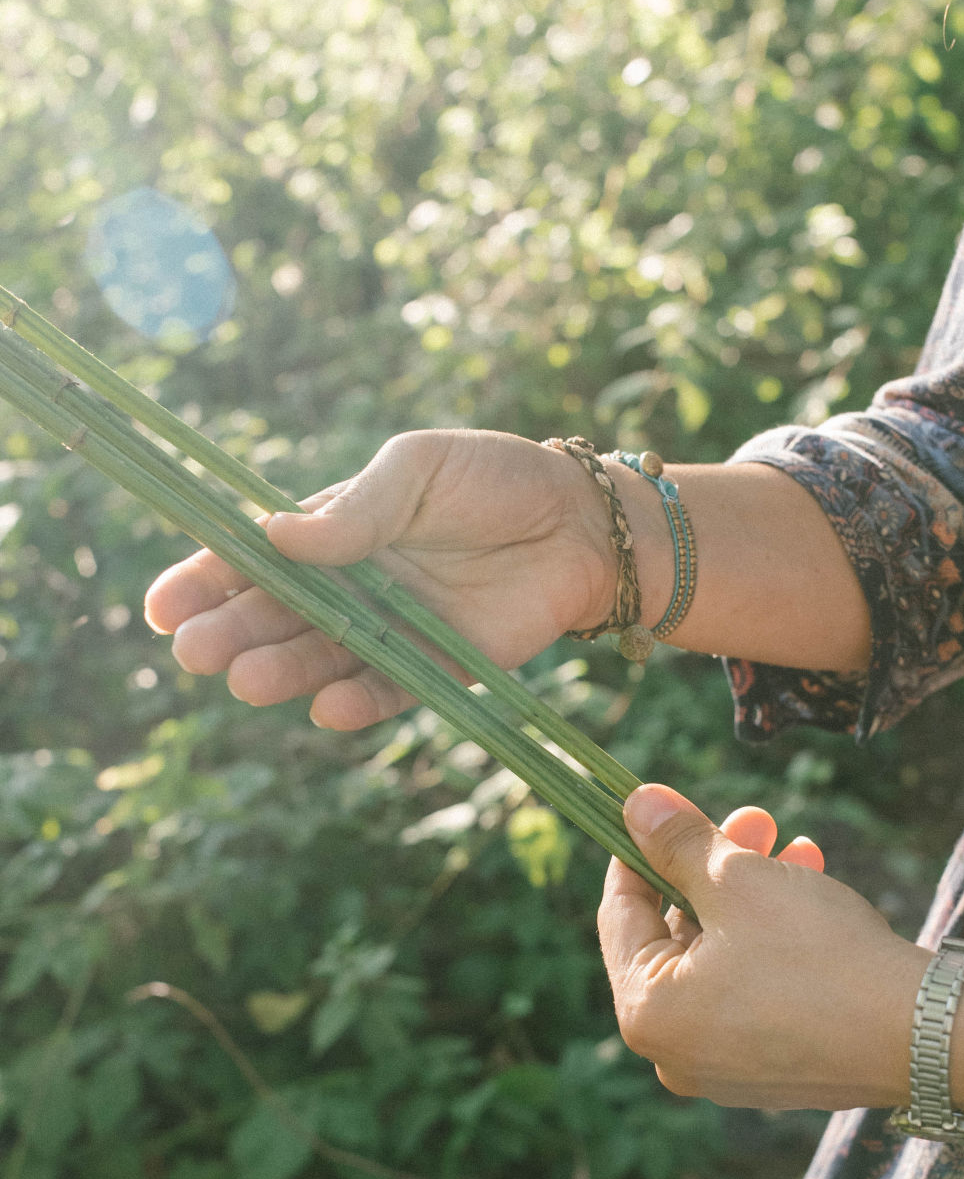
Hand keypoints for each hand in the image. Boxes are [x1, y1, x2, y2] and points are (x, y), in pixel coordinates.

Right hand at [143, 429, 615, 728]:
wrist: (586, 524)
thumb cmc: (498, 480)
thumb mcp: (421, 469)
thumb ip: (358, 507)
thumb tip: (277, 534)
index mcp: (334, 529)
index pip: (252, 557)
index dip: (204, 581)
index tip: (162, 607)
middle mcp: (352, 585)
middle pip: (275, 616)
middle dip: (230, 633)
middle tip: (194, 652)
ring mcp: (392, 630)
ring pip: (321, 660)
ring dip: (282, 672)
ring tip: (247, 679)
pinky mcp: (439, 668)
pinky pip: (388, 691)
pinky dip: (359, 702)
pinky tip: (328, 709)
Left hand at [598, 785, 925, 1111]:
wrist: (923, 1035)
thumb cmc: (819, 957)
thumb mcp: (739, 880)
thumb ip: (678, 842)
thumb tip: (635, 804)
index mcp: (647, 1014)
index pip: (620, 914)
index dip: (639, 850)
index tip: (659, 807)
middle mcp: (675, 1054)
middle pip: (675, 936)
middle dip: (712, 868)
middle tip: (752, 817)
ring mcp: (726, 1069)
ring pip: (720, 958)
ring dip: (750, 895)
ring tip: (791, 844)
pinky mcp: (774, 1070)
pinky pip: (753, 991)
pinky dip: (771, 941)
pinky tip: (810, 887)